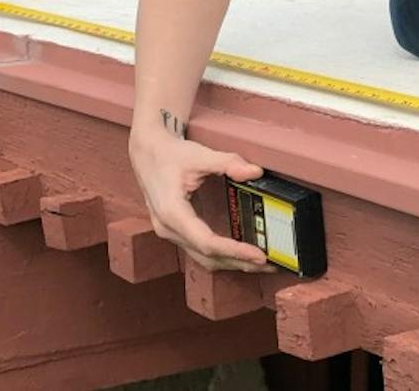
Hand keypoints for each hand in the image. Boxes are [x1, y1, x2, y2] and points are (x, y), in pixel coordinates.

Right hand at [128, 126, 271, 272]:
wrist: (147, 153)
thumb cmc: (170, 154)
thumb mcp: (199, 154)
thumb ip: (228, 162)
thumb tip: (256, 171)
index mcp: (172, 213)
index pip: (208, 243)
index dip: (235, 252)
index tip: (259, 255)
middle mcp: (168, 229)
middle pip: (208, 257)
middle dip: (240, 263)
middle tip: (271, 264)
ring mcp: (170, 233)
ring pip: (204, 259)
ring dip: (233, 263)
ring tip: (262, 263)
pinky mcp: (176, 232)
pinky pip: (200, 252)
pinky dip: (223, 255)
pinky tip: (241, 253)